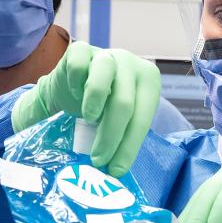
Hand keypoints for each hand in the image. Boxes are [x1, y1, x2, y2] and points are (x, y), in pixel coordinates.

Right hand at [11, 42, 160, 176]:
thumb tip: (116, 173)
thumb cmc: (103, 106)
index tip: (116, 169)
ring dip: (94, 105)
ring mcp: (106, 54)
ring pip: (102, 80)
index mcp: (148, 80)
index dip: (129, 146)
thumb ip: (122, 138)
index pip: (142, 117)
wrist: (74, 85)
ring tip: (89, 120)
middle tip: (98, 159)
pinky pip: (78, 66)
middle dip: (111, 136)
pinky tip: (75, 95)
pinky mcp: (80, 49)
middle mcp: (131, 64)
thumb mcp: (118, 120)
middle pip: (123, 103)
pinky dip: (75, 84)